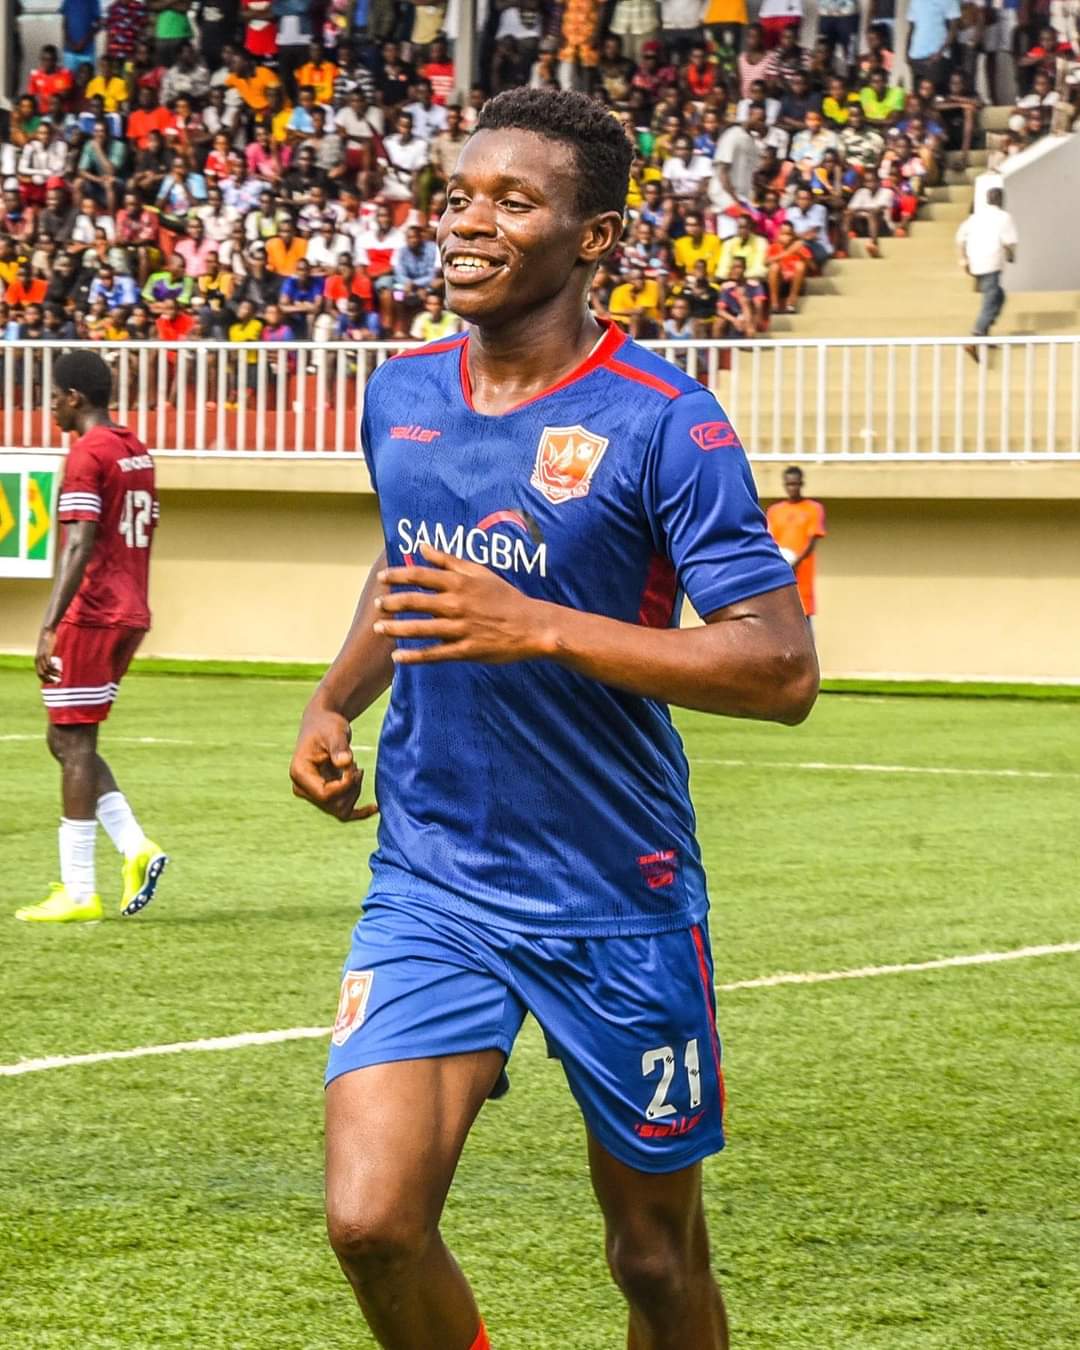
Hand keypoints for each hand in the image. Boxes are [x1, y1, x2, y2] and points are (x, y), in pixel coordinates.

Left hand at [35, 627, 58, 682]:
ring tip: (60, 676)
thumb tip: (54, 664)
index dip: (46, 680)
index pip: (39, 674)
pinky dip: (54, 669)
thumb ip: (48, 657)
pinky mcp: (45, 654)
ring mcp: (41, 657)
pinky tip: (59, 671)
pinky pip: (49, 665)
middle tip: (57, 681)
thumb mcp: (47, 652)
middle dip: (49, 679)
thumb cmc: (49, 642)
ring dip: (53, 675)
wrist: (47, 632)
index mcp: (37, 661)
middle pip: (42, 674)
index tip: (53, 682)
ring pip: (46, 670)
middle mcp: (37, 660)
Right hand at [290, 707, 377, 821]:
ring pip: (340, 810)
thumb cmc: (327, 725)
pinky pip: (342, 813)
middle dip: (351, 788)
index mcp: (299, 774)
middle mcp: (302, 788)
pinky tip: (375, 807)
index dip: (345, 784)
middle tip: (356, 766)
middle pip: (333, 805)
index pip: (325, 795)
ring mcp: (312, 794)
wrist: (323, 723)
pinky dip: (360, 812)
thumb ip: (339, 747)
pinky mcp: (324, 796)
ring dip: (354, 792)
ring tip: (357, 769)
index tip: (353, 764)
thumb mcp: (334, 732)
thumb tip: (346, 762)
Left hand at [373, 543, 554, 666]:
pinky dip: (414, 656)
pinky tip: (397, 657)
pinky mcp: (465, 650)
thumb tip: (423, 546)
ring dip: (396, 629)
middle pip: (415, 601)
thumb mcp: (479, 572)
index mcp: (459, 582)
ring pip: (420, 628)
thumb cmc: (504, 596)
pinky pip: (434, 653)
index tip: (382, 578)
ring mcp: (460, 628)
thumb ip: (449, 560)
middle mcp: (456, 604)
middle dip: (391, 603)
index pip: (420, 575)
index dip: (397, 576)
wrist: (530, 625)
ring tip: (379, 628)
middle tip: (377, 604)